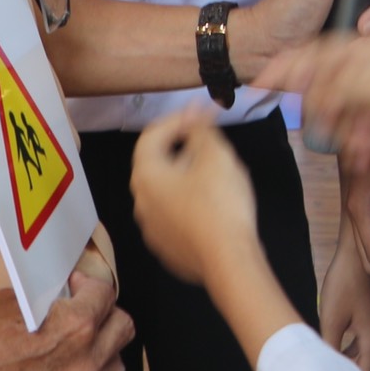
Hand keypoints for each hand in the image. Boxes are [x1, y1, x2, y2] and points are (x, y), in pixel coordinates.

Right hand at [0, 273, 128, 370]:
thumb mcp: (8, 304)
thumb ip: (45, 300)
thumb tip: (60, 296)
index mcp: (74, 329)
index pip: (106, 295)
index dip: (89, 286)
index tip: (78, 287)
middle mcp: (81, 366)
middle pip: (122, 330)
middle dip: (104, 315)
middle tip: (85, 312)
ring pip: (114, 370)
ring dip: (101, 355)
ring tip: (80, 348)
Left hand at [128, 110, 261, 287]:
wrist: (229, 259)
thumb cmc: (220, 202)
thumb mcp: (215, 155)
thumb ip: (201, 128)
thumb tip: (194, 111)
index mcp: (146, 176)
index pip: (152, 136)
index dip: (177, 119)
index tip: (203, 115)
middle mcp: (141, 202)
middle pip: (157, 164)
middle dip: (182, 147)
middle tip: (211, 141)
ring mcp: (152, 228)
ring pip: (166, 191)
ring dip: (186, 175)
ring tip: (215, 172)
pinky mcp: (168, 248)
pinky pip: (175, 215)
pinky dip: (190, 202)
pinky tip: (213, 203)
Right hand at [259, 33, 369, 174]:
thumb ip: (335, 86)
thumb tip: (308, 93)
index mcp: (368, 49)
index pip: (318, 51)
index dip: (289, 64)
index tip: (262, 78)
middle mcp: (369, 70)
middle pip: (324, 85)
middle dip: (321, 107)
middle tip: (320, 120)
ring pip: (337, 114)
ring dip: (341, 131)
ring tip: (356, 142)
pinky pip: (352, 133)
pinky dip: (353, 144)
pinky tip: (362, 153)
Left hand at [318, 228, 369, 370]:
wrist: (357, 253)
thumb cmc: (343, 284)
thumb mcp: (331, 320)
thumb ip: (329, 349)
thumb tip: (323, 370)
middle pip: (369, 369)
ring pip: (367, 356)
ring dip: (350, 364)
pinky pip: (366, 344)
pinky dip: (353, 352)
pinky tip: (335, 351)